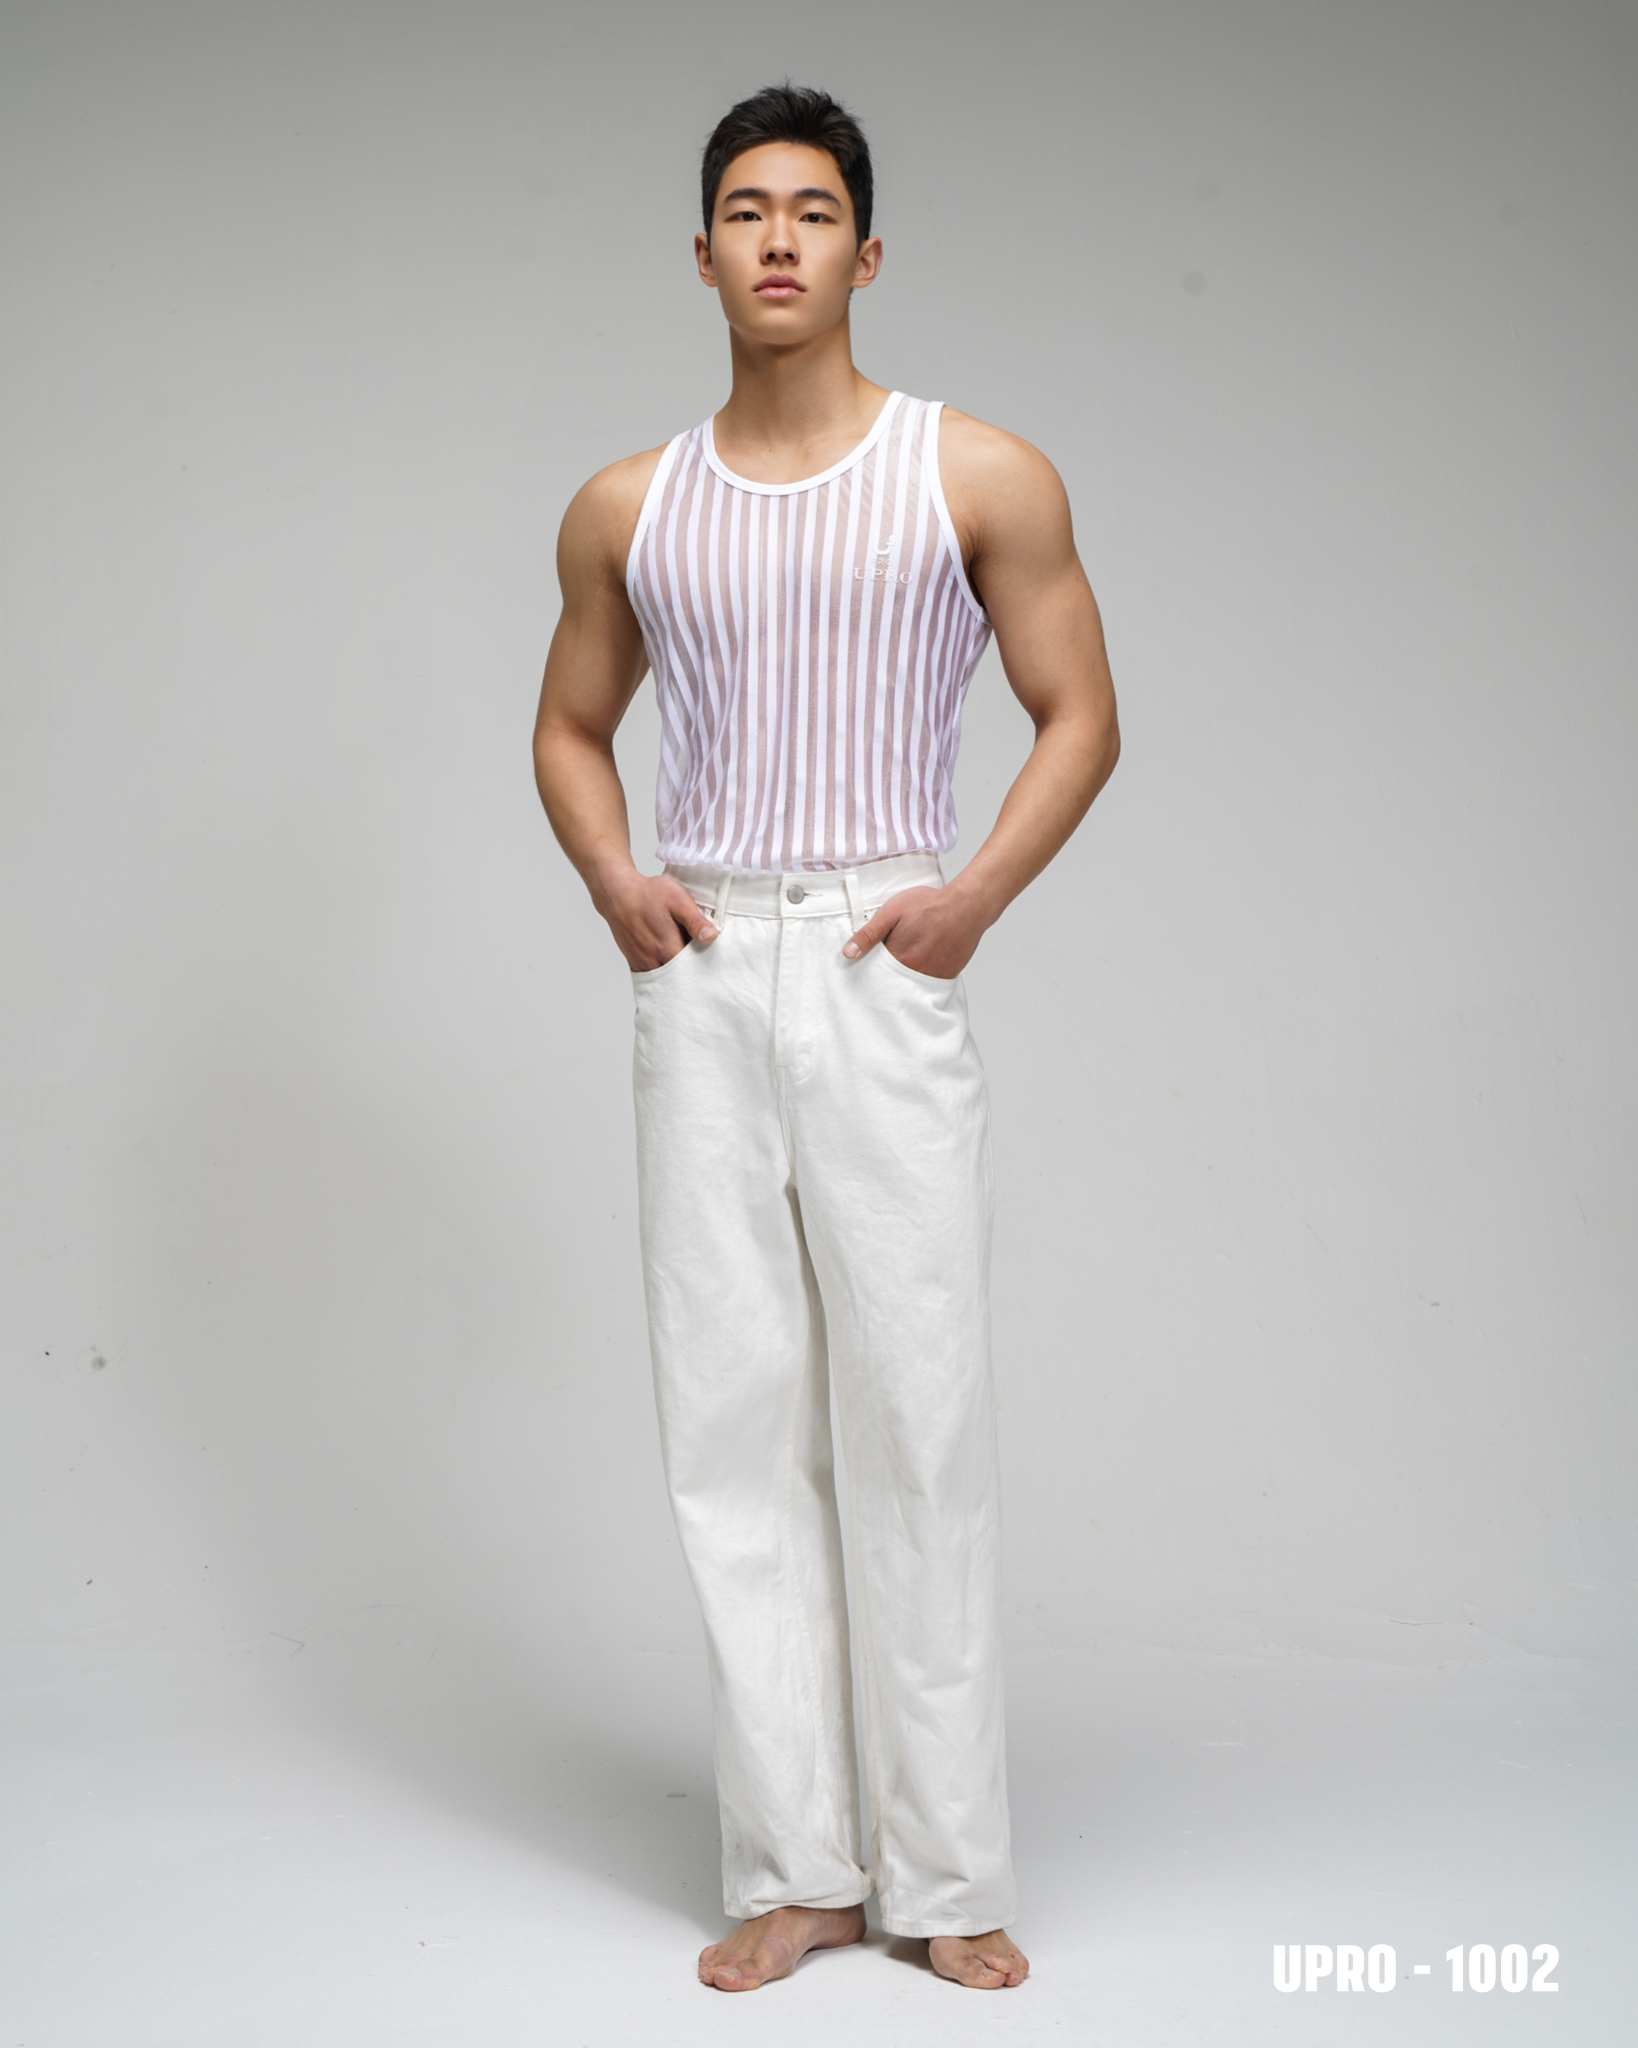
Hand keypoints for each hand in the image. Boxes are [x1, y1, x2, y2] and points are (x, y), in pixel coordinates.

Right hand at [599, 867, 716, 970]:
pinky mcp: (634, 961)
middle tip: (698, 956)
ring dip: (677, 972)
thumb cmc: (648, 894)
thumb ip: (695, 921)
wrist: (617, 894)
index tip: (710, 955)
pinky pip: (652, 975)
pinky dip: (663, 972)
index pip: (694, 969)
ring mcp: (642, 963)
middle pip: (680, 977)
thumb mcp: (678, 901)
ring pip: (666, 978)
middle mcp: (654, 961)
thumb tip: (711, 937)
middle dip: (691, 970)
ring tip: (683, 956)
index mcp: (668, 949)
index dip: (704, 964)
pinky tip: (668, 959)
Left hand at [842, 882, 987, 979]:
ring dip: (905, 975)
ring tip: (909, 958)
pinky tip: (924, 961)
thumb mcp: (892, 911)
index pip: (874, 972)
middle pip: (892, 981)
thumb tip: (848, 952)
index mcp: (897, 958)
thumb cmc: (930, 905)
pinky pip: (929, 983)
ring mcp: (931, 976)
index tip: (869, 963)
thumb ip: (869, 933)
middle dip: (886, 974)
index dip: (870, 967)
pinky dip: (923, 976)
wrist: (967, 906)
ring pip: (910, 983)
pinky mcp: (946, 976)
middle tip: (891, 960)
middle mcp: (913, 972)